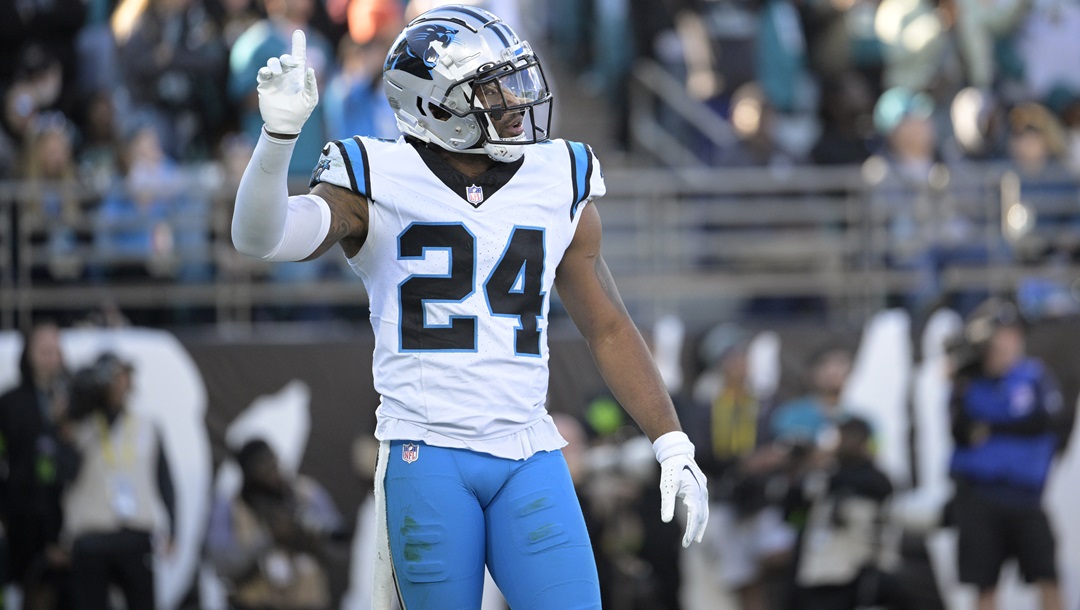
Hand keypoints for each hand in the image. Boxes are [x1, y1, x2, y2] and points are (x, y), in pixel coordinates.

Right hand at [257, 29, 318, 135]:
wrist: (285, 125)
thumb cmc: (300, 113)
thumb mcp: (310, 99)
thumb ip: (311, 84)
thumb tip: (310, 69)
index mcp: (298, 77)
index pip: (298, 57)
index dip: (299, 44)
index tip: (299, 32)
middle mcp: (286, 75)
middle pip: (284, 59)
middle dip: (287, 58)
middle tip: (291, 65)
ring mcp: (274, 79)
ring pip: (272, 63)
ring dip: (275, 65)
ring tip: (278, 73)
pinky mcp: (265, 85)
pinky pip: (262, 73)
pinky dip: (265, 71)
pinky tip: (268, 74)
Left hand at [653, 431, 708, 547]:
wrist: (677, 455)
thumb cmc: (671, 471)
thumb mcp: (667, 488)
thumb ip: (667, 504)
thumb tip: (666, 520)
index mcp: (694, 493)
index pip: (695, 517)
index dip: (691, 530)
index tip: (686, 542)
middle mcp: (702, 493)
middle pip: (702, 517)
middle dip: (696, 531)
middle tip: (688, 543)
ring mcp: (704, 491)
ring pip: (705, 512)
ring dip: (700, 526)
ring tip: (695, 538)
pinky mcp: (702, 490)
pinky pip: (704, 507)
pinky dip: (701, 517)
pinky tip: (696, 523)